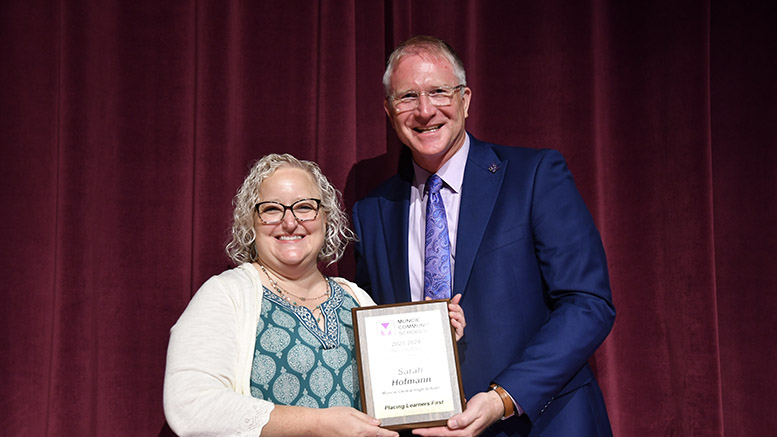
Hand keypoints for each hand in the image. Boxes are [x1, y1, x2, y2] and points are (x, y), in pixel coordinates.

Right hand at [266, 405, 397, 435]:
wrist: (318, 425)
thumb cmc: (332, 416)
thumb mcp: (351, 412)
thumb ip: (366, 418)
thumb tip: (377, 422)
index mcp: (361, 430)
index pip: (379, 434)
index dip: (389, 435)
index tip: (396, 435)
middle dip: (381, 436)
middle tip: (388, 433)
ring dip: (372, 436)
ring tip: (376, 431)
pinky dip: (364, 436)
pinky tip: (364, 432)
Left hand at [411, 391, 502, 436]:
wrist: (494, 405)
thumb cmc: (486, 406)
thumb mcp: (475, 410)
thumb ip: (464, 418)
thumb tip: (451, 424)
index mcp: (465, 431)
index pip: (443, 433)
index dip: (429, 432)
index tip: (418, 430)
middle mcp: (463, 433)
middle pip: (442, 434)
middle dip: (428, 432)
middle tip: (415, 428)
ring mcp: (463, 430)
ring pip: (445, 431)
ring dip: (434, 428)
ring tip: (422, 425)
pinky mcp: (462, 426)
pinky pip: (449, 427)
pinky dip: (442, 423)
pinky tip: (436, 420)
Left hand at [427, 293, 465, 340]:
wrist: (433, 341)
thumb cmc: (435, 328)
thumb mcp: (433, 315)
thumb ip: (432, 306)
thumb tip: (428, 298)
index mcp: (451, 315)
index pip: (456, 307)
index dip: (456, 302)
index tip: (456, 298)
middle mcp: (455, 321)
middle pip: (460, 313)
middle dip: (456, 308)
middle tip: (450, 306)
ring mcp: (457, 328)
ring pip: (462, 320)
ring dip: (457, 315)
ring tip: (450, 313)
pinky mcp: (457, 335)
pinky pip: (460, 329)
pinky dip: (458, 325)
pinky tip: (452, 321)